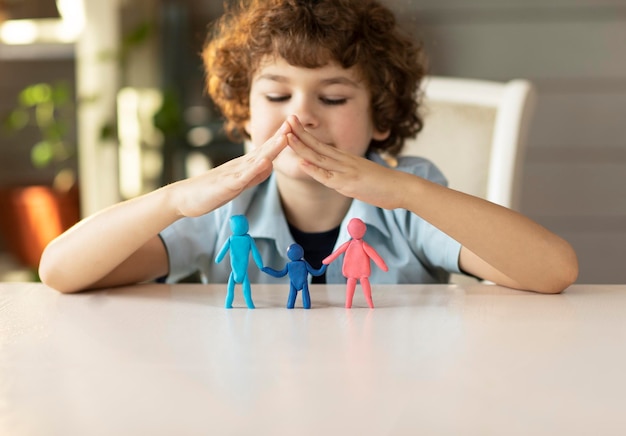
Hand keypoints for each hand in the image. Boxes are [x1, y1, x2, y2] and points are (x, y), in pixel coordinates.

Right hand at [171, 122, 289, 217]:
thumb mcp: (238, 183)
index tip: (296, 127)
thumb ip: (254, 175)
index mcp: (244, 165)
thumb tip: (270, 165)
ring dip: (271, 148)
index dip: (280, 138)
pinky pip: (242, 177)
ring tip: (285, 137)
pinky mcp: (226, 185)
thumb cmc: (211, 191)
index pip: (266, 150)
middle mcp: (240, 165)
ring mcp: (233, 174)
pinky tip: (264, 163)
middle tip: (295, 122)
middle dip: (280, 136)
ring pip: (255, 159)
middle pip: (264, 149)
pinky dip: (254, 170)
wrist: (185, 198)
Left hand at [285, 115, 405, 209]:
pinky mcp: (348, 183)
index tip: (293, 125)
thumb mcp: (361, 174)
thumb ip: (346, 173)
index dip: (306, 134)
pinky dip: (314, 170)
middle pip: (317, 145)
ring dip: (302, 147)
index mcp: (346, 158)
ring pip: (319, 157)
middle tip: (287, 119)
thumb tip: (334, 176)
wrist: (401, 188)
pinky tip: (302, 163)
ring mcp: (345, 171)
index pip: (321, 145)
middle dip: (300, 133)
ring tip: (287, 136)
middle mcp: (344, 161)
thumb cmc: (383, 183)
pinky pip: (328, 176)